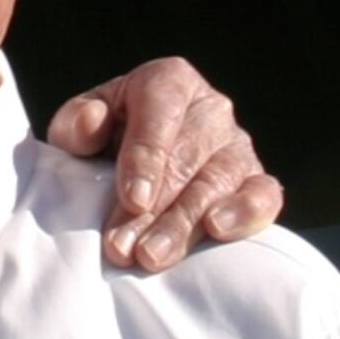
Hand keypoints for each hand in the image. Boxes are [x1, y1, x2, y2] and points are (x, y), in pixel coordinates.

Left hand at [45, 56, 284, 271]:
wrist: (139, 168)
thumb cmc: (105, 143)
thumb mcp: (80, 128)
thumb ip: (75, 123)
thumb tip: (89, 123)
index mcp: (168, 81)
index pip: (161, 110)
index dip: (146, 156)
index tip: (133, 198)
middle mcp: (210, 109)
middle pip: (187, 157)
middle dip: (154, 208)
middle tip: (124, 247)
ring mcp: (237, 146)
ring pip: (218, 182)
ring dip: (184, 224)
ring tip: (152, 256)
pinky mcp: (257, 181)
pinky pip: (264, 194)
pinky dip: (247, 213)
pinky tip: (218, 231)